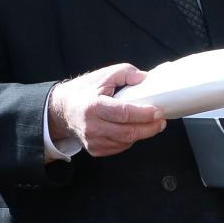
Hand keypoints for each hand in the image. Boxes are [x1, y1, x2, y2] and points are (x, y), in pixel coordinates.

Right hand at [48, 63, 167, 157]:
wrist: (62, 109)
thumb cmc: (84, 91)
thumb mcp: (104, 75)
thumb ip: (126, 72)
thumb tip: (144, 78)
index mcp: (93, 106)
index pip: (124, 113)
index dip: (144, 114)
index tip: (158, 111)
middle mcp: (92, 126)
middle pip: (127, 132)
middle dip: (149, 128)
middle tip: (161, 121)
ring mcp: (92, 141)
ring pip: (126, 142)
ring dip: (142, 134)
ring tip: (151, 124)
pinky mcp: (94, 150)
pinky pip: (119, 147)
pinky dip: (130, 140)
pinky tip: (134, 130)